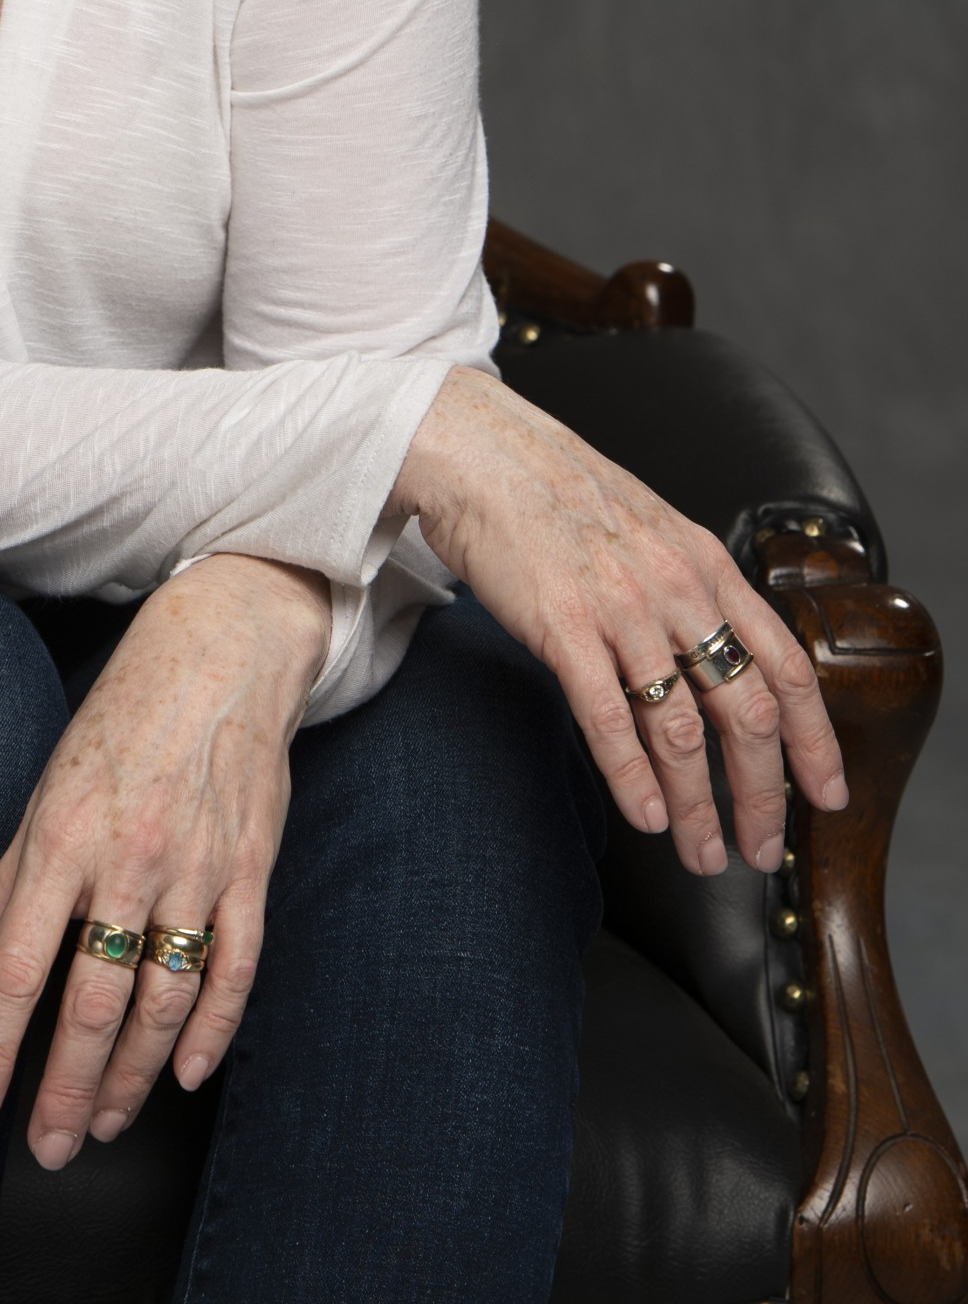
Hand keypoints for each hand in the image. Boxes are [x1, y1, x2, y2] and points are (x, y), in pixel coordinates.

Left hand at [0, 554, 329, 1165]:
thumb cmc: (121, 718)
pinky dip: (212, 1030)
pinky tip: (186, 1076)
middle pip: (91, 1002)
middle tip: (46, 1150)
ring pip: (163, 1000)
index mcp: (63, 838)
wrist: (224, 648)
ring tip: (102, 1122)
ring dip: (130, 1075)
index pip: (16, 968)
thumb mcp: (44, 791)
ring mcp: (198, 867)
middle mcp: (128, 859)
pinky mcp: (252, 869)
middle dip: (62, 1090)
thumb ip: (0, 888)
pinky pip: (235, 967)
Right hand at [392, 365, 846, 874]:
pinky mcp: (562, 625)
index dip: (815, 740)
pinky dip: (633, 779)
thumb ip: (686, 588)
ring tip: (701, 854)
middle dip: (760, 794)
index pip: (787, 665)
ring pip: (682, 729)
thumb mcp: (648, 528)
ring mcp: (621, 607)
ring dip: (698, 805)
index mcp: (704, 563)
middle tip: (759, 849)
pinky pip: (609, 718)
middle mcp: (676, 587)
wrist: (478, 449)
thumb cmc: (553, 490)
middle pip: (746, 711)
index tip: (825, 794)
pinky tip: (647, 816)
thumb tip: (715, 655)